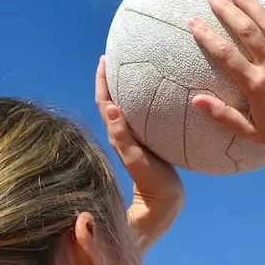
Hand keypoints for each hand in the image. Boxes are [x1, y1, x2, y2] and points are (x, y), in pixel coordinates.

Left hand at [96, 56, 184, 251]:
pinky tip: (151, 99)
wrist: (163, 206)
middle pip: (111, 101)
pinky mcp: (145, 145)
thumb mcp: (137, 159)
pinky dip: (139, 103)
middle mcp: (121, 135)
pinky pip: (138, 118)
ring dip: (124, 90)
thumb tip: (111, 108)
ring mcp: (133, 140)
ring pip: (124, 109)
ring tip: (131, 71)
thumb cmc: (151, 184)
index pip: (105, 102)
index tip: (104, 59)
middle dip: (111, 79)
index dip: (102, 80)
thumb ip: (123, 137)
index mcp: (117, 135)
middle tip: (117, 58)